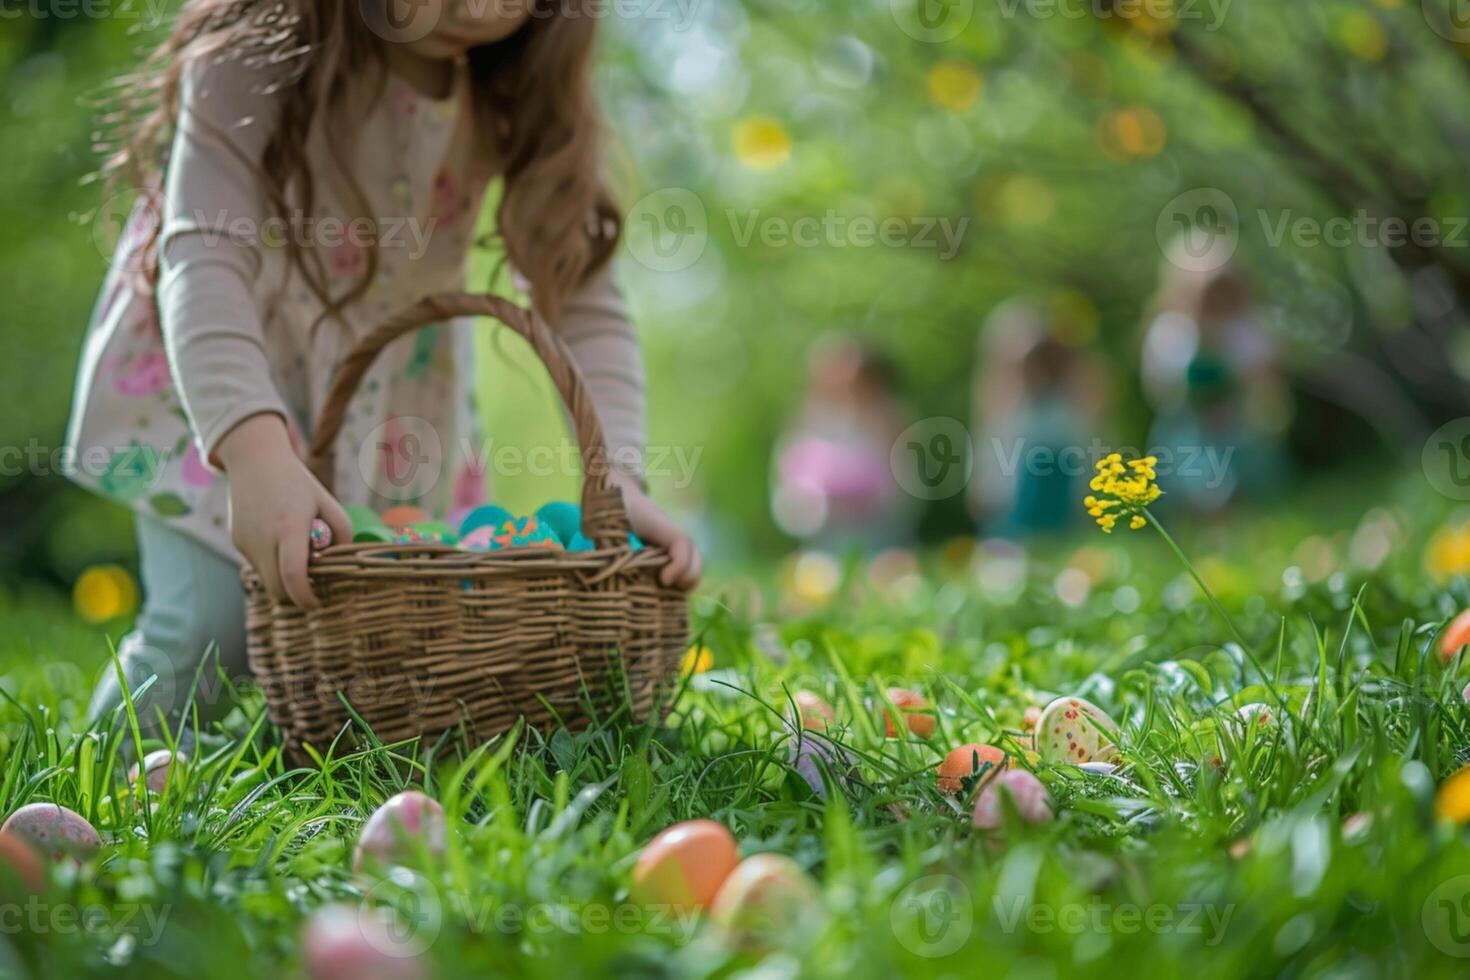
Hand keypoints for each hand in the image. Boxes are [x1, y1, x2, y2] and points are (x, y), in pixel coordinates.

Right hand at [215, 414, 351, 608]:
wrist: (255, 460)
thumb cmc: (298, 483)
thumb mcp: (328, 504)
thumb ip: (341, 534)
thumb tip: (342, 563)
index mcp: (288, 528)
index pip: (292, 576)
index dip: (306, 597)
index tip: (318, 603)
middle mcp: (262, 539)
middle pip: (277, 589)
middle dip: (295, 594)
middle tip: (313, 584)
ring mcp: (245, 542)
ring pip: (266, 578)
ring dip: (282, 576)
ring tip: (295, 548)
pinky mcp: (236, 541)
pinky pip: (257, 563)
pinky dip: (271, 561)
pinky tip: (278, 536)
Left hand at [610, 473, 701, 589]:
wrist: (614, 485)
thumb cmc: (607, 505)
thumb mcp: (603, 524)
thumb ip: (607, 548)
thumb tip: (609, 575)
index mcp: (656, 523)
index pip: (681, 542)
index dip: (679, 564)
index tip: (663, 580)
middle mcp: (668, 530)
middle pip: (695, 553)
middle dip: (689, 575)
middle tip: (668, 588)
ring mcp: (668, 536)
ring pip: (692, 557)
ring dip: (686, 577)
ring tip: (668, 591)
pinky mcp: (664, 543)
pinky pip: (682, 559)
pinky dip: (679, 574)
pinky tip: (663, 585)